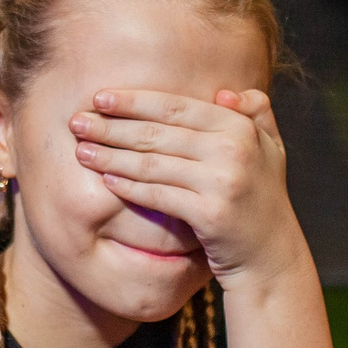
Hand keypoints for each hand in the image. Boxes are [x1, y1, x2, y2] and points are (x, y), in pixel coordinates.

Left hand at [70, 85, 305, 288]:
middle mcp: (233, 149)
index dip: (134, 101)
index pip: (176, 106)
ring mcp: (223, 181)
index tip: (99, 97)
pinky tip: (107, 180)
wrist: (271, 255)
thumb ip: (255, 114)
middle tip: (77, 123)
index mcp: (240, 127)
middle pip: (158, 133)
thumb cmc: (261, 199)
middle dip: (112, 126)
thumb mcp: (270, 150)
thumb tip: (224, 92)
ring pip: (153, 164)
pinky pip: (159, 195)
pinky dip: (130, 187)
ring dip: (112, 157)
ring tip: (81, 152)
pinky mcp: (211, 214)